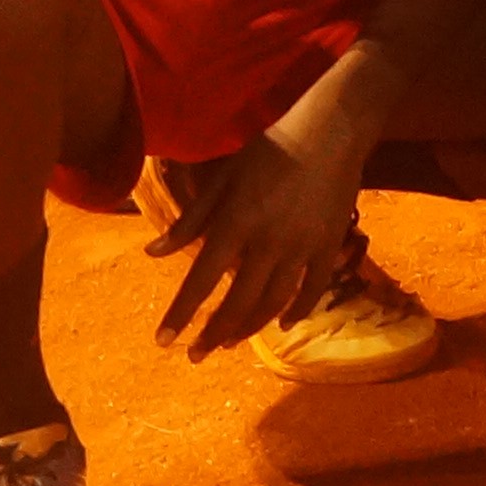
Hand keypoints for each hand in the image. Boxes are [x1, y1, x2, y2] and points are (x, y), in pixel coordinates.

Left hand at [146, 125, 368, 360]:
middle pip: (237, 302)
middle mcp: (268, 242)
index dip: (181, 314)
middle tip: (196, 355)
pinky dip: (298, 310)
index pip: (201, 281)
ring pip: (274, 301)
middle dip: (214, 333)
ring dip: (249, 327)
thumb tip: (154, 254)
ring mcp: (303, 246)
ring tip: (231, 342)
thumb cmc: (271, 149)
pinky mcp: (330, 245)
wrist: (332, 130)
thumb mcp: (222, 178)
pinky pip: (314, 288)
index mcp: (236, 224)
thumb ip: (190, 220)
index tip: (164, 341)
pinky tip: (283, 324)